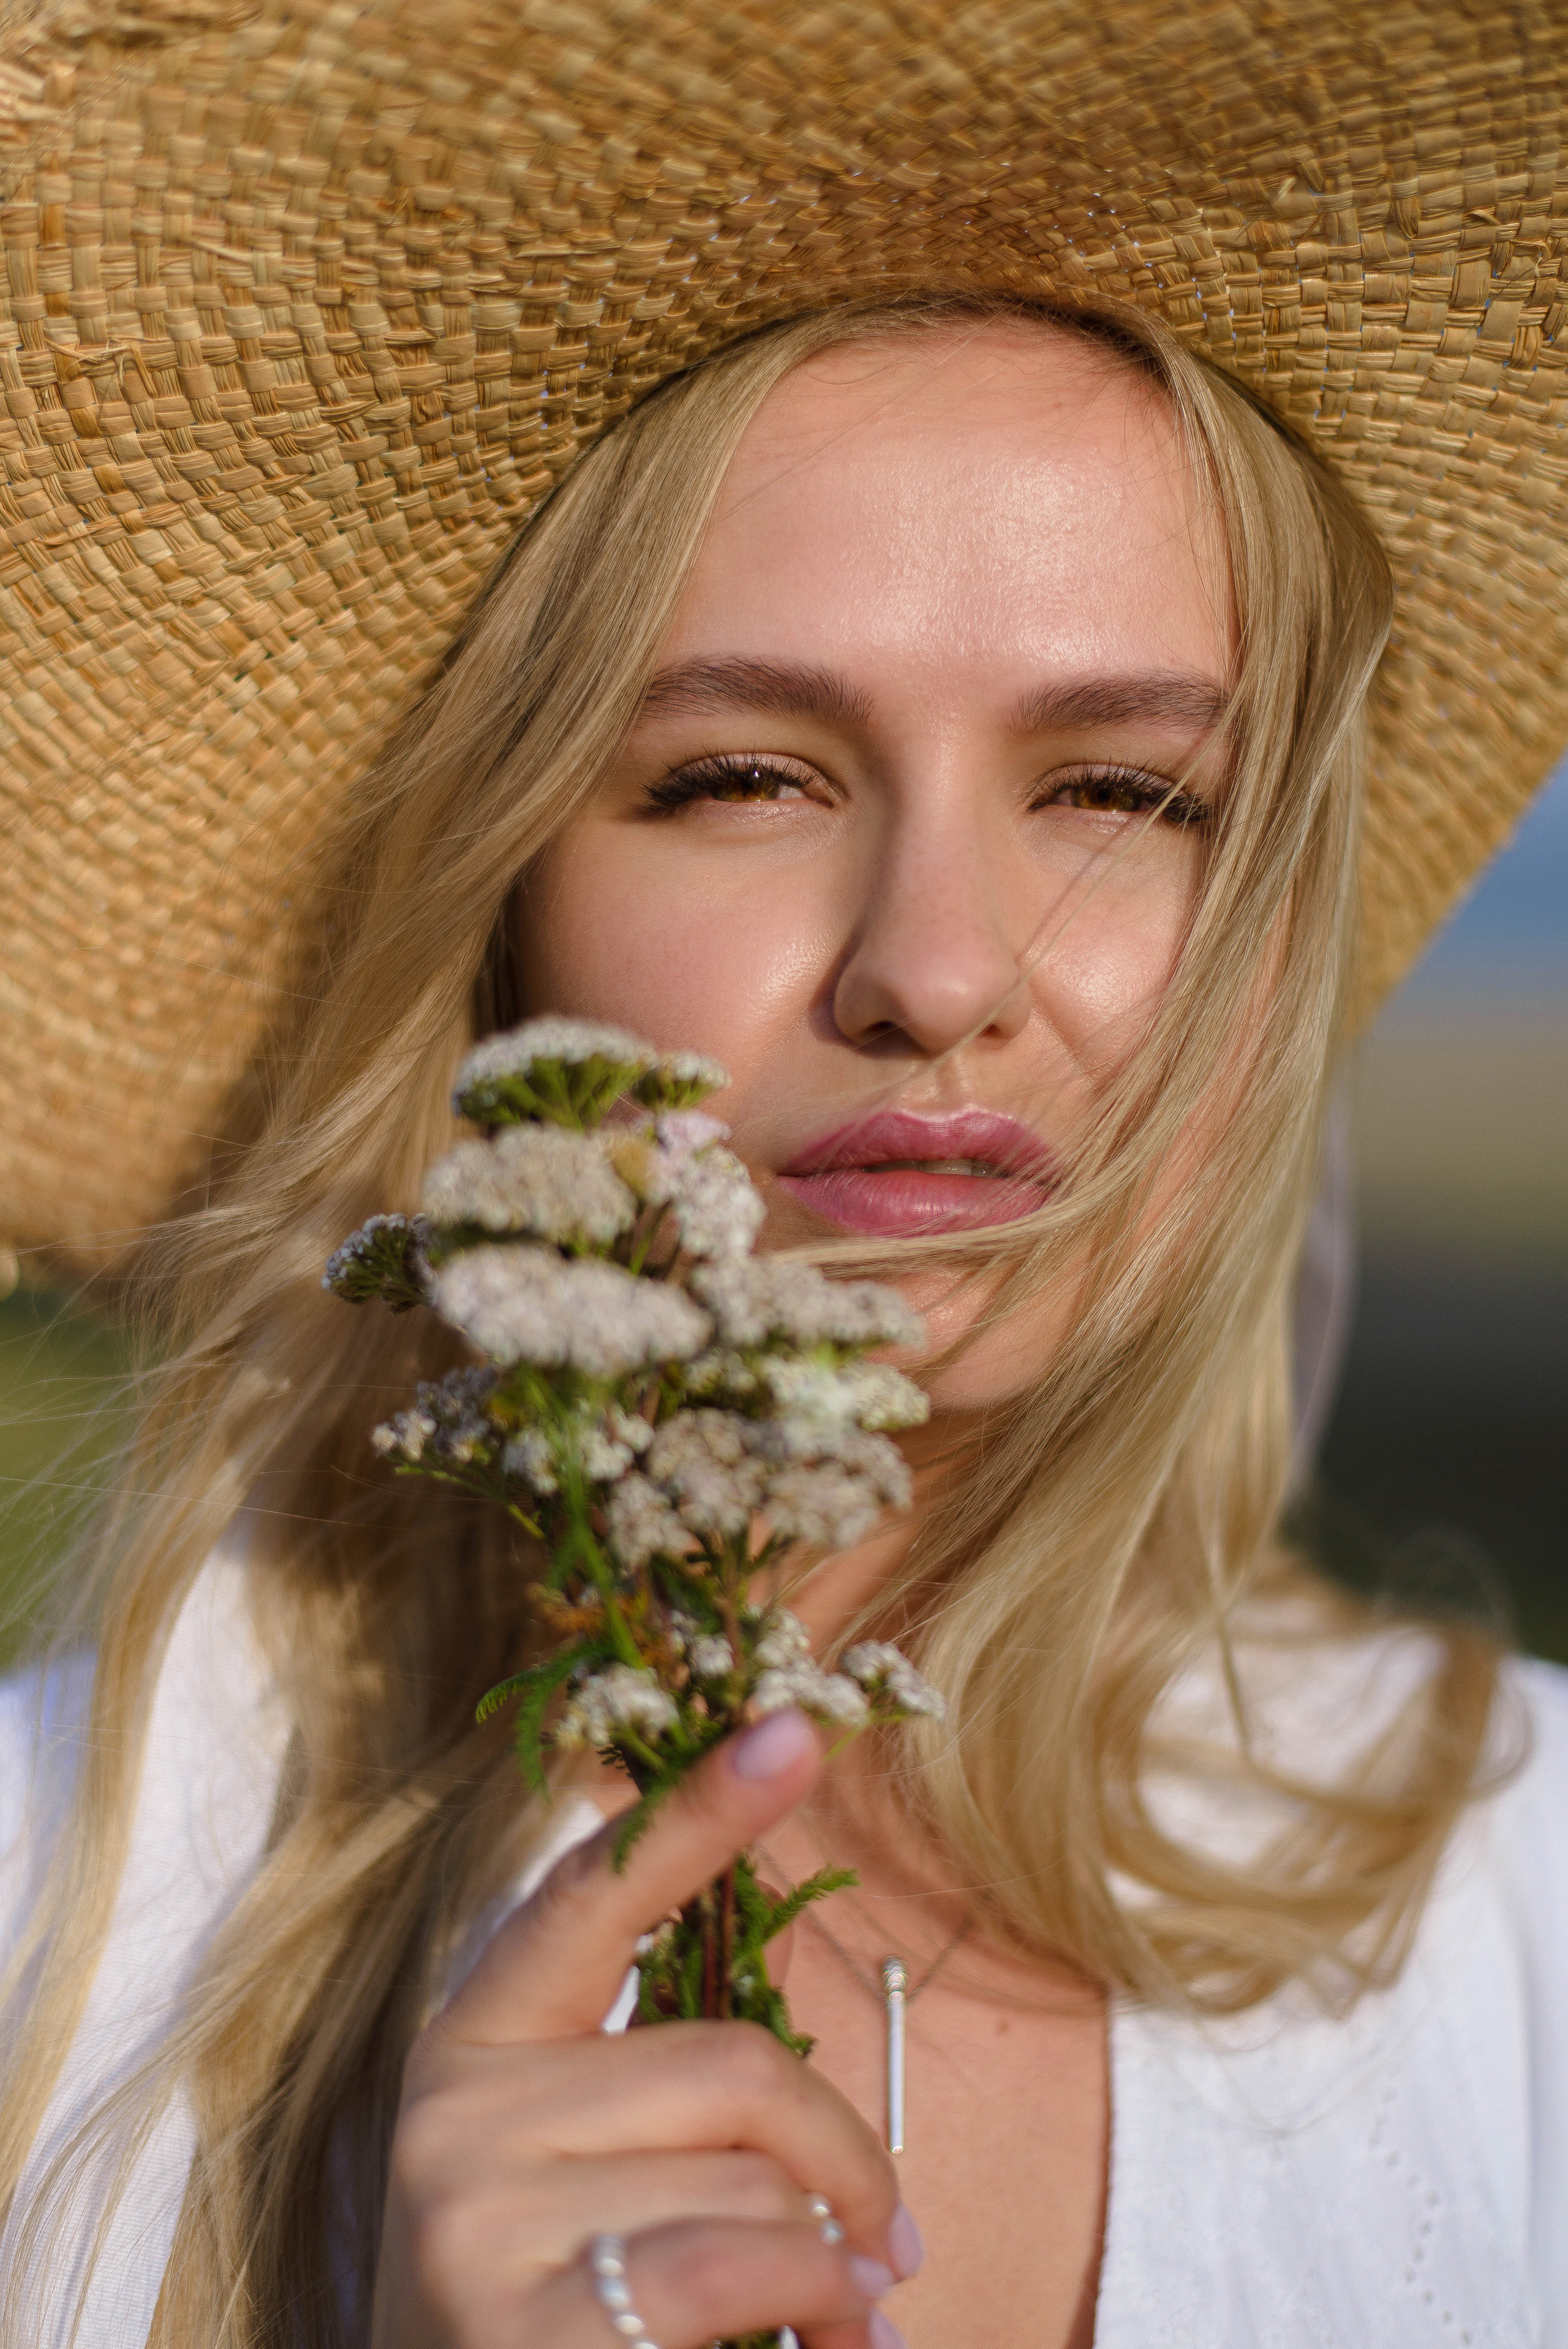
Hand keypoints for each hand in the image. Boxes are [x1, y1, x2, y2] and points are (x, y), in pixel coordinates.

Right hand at [369, 1707, 920, 2348]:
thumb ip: (670, 2095)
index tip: (794, 1725)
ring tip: (848, 2316)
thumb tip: (832, 2108)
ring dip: (837, 2259)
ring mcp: (474, 2220)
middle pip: (733, 2067)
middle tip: (892, 2238)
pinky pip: (739, 2268)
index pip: (597, 1894)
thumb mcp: (578, 2172)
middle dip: (845, 2157)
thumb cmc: (552, 2309)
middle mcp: (455, 2112)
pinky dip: (819, 2300)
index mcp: (475, 2041)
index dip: (700, 1807)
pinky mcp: (521, 2329)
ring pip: (753, 2185)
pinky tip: (833, 2343)